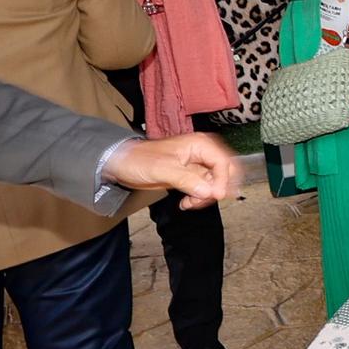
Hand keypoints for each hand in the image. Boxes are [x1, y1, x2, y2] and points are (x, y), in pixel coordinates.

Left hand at [104, 133, 243, 207]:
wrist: (122, 164)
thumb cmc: (139, 159)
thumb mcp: (162, 169)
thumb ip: (187, 179)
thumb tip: (209, 192)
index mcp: (200, 144)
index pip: (223, 162)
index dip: (222, 180)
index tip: (215, 196)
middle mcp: (203, 154)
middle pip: (225, 173)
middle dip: (216, 189)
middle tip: (201, 200)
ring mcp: (198, 166)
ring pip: (216, 183)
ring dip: (206, 197)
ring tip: (189, 203)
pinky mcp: (191, 177)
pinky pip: (205, 189)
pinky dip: (199, 198)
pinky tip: (186, 203)